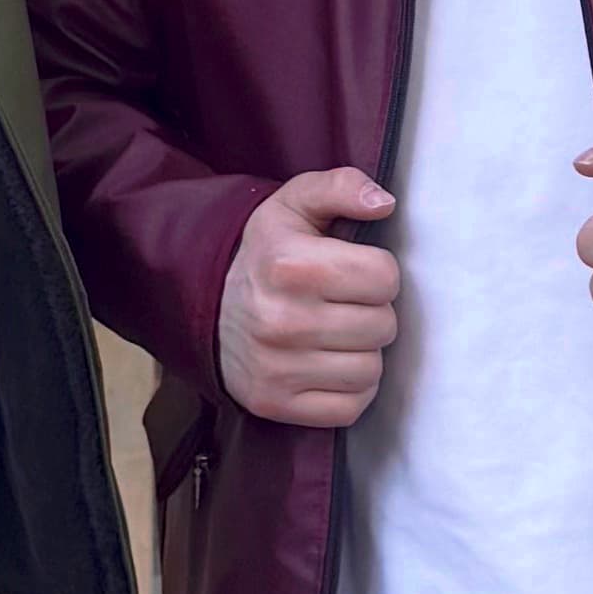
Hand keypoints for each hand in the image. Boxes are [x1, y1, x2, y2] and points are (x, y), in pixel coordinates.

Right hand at [218, 169, 400, 424]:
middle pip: (383, 326)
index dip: (377, 272)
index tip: (354, 272)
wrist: (206, 305)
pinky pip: (351, 406)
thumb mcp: (295, 205)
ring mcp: (276, 368)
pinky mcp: (275, 403)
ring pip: (370, 369)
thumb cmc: (266, 255)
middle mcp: (282, 320)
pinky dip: (350, 389)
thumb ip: (341, 187)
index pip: (385, 277)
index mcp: (291, 265)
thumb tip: (385, 203)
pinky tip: (330, 366)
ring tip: (337, 335)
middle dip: (372, 312)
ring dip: (363, 352)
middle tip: (344, 305)